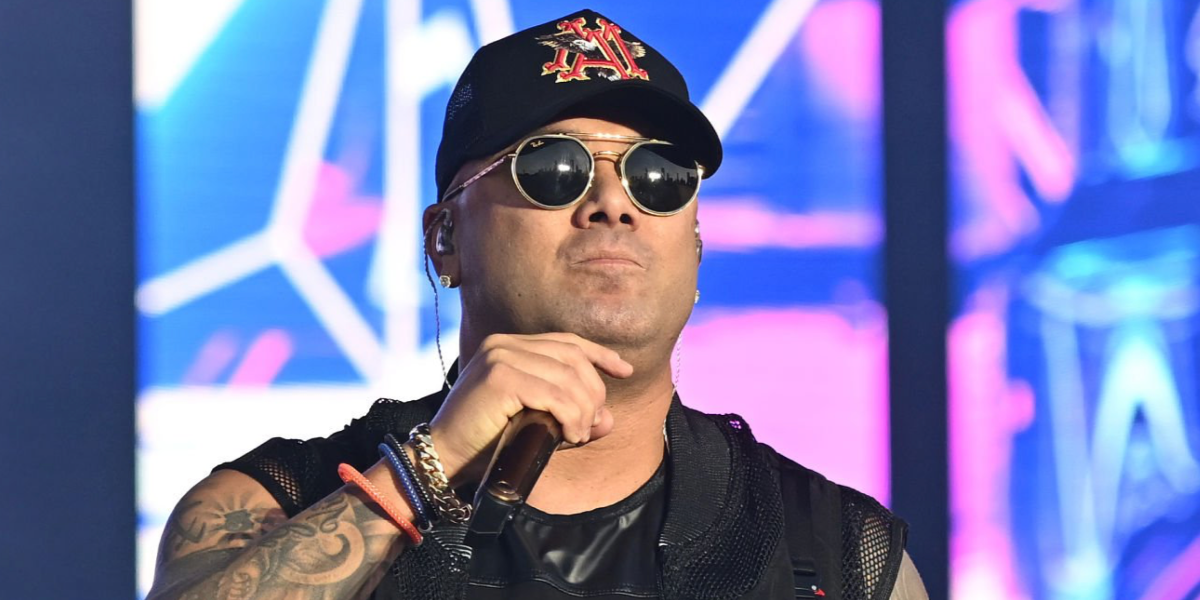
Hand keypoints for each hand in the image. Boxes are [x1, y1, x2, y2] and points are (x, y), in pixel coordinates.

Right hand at [427, 332, 633, 487]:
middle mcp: (505, 344)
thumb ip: (573, 417)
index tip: (624, 370)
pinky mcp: (499, 377)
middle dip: (593, 392)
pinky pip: (554, 394)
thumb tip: (610, 418)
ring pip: (568, 377)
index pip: (567, 341)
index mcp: (511, 345)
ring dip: (583, 410)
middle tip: (591, 425)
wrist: (444, 458)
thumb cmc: (488, 444)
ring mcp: (500, 356)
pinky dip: (570, 415)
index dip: (600, 354)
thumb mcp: (538, 425)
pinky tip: (570, 434)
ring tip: (578, 434)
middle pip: (573, 358)